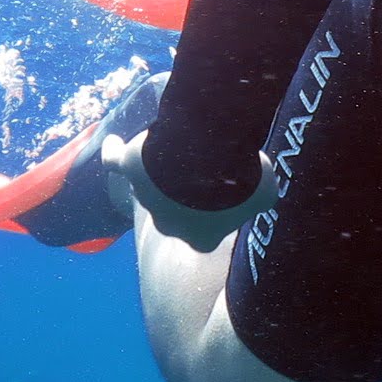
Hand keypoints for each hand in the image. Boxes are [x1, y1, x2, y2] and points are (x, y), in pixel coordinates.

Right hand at [109, 132, 272, 253]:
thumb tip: (266, 192)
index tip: (228, 198)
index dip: (217, 216)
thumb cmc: (240, 181)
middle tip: (206, 170)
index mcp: (201, 238)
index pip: (206, 236)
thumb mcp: (265, 191)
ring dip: (164, 169)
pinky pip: (115, 162)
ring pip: (150, 186)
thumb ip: (265, 196)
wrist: (208, 157)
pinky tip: (116, 142)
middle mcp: (169, 224)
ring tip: (183, 145)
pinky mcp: (129, 168)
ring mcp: (146, 197)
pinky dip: (115, 151)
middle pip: (174, 213)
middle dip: (188, 196)